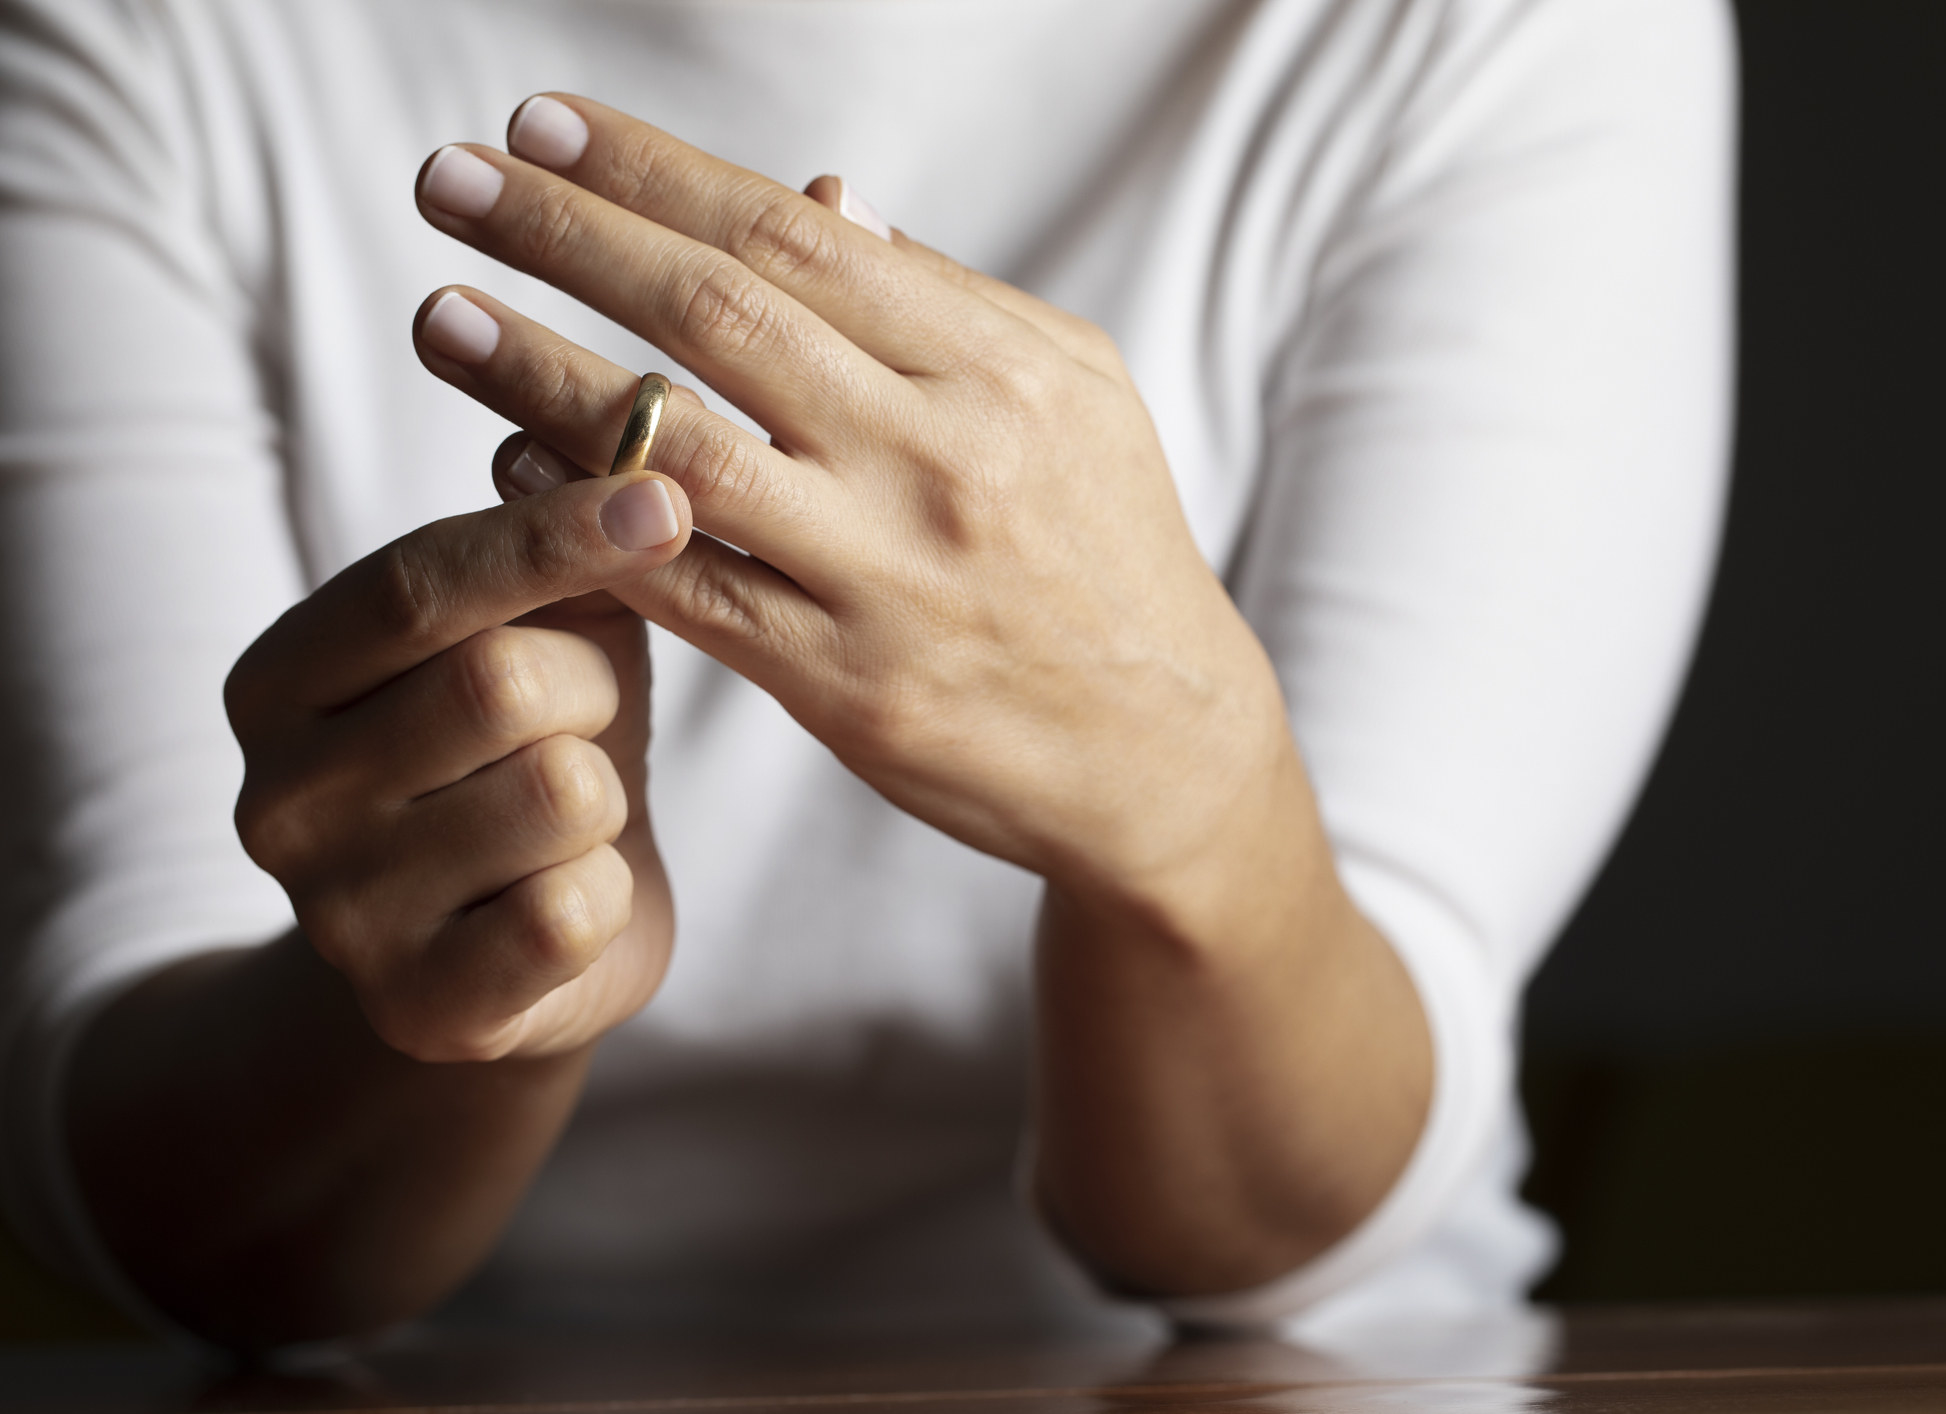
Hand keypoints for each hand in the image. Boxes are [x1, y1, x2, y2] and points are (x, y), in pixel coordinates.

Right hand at [226, 469, 692, 1060]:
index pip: (419, 583)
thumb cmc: (529, 755)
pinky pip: (574, 912)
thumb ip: (554, 547)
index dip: (551, 535)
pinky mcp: (422, 1009)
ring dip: (605, 794)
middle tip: (587, 715)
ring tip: (571, 816)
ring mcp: (338, 915)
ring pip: (557, 794)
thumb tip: (623, 433)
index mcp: (280, 679)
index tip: (663, 495)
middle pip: (500, 683)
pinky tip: (571, 900)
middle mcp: (277, 797)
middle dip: (591, 687)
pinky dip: (608, 894)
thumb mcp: (536, 635)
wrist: (515, 952)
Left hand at [410, 96, 1293, 929]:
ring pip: (680, 455)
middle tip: (449, 179)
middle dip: (569, 237)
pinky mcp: (845, 685)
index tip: (542, 126)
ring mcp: (887, 577)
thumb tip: (821, 201)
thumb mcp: (1073, 396)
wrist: (1162, 749)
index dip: (655, 173)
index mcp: (997, 370)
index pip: (795, 240)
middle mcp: (940, 460)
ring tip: (440, 314)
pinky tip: (508, 468)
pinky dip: (588, 525)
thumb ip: (943, 301)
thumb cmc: (1111, 551)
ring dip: (541, 376)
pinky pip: (686, 590)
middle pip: (722, 319)